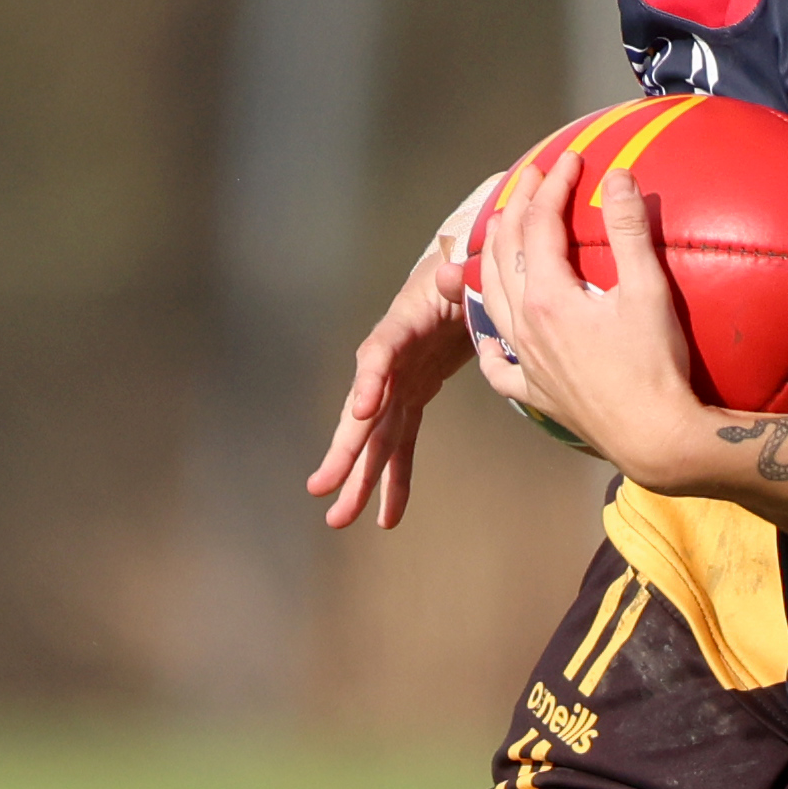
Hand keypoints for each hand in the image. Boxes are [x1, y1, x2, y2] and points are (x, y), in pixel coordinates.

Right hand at [310, 173, 531, 533]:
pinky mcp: (411, 398)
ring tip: (341, 521)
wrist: (466, 279)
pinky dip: (395, 481)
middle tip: (321, 489)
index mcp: (400, 326)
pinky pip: (400, 446)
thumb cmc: (464, 269)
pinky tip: (387, 518)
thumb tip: (453, 274)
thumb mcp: (466, 267)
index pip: (379, 355)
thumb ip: (460, 275)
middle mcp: (388, 362)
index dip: (369, 382)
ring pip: (374, 440)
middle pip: (361, 412)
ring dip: (359, 481)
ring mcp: (397, 385)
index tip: (360, 413)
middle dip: (343, 453)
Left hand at [467, 153, 721, 489]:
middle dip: (517, 208)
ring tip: (503, 233)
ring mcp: (525, 361)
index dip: (553, 185)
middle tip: (532, 179)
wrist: (654, 437)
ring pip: (492, 299)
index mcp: (548, 296)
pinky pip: (498, 365)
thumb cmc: (656, 365)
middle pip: (505, 254)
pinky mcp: (535, 393)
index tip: (571, 158)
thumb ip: (629, 230)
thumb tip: (619, 176)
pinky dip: (490, 343)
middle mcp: (524, 326)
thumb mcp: (648, 290)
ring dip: (494, 258)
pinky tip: (492, 336)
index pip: (539, 224)